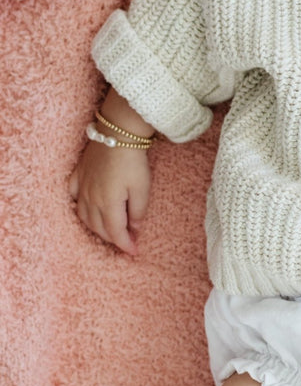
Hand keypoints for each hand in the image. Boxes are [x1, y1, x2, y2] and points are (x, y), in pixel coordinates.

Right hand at [69, 137, 150, 254]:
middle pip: (99, 227)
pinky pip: (72, 197)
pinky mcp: (77, 175)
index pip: (115, 232)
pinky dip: (78, 208)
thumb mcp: (142, 187)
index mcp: (108, 204)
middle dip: (112, 238)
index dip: (125, 245)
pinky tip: (83, 210)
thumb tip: (135, 229)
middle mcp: (91, 200)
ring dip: (96, 227)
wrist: (117, 133)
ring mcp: (82, 187)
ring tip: (108, 231)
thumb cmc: (133, 161)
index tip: (134, 252)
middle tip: (125, 242)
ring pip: (84, 216)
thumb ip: (138, 211)